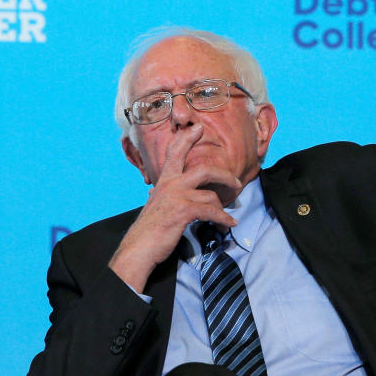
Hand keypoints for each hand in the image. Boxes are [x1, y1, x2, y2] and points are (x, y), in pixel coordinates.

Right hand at [109, 125, 243, 292]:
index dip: (186, 138)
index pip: (174, 153)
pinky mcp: (184, 211)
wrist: (139, 248)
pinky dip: (224, 219)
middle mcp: (170, 185)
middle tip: (236, 183)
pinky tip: (229, 224)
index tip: (198, 127)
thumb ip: (164, 197)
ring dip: (223, 207)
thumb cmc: (147, 231)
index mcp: (163, 182)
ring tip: (228, 217)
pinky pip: (212, 211)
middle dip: (224, 175)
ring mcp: (177, 197)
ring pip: (211, 194)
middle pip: (204, 169)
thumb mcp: (155, 206)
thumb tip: (165, 195)